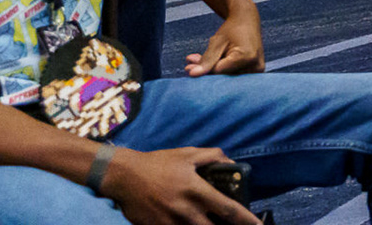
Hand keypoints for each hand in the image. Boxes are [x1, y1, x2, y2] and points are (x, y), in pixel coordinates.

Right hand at [98, 146, 259, 224]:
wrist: (124, 176)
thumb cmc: (158, 163)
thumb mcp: (187, 154)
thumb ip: (212, 157)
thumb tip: (232, 163)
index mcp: (197, 191)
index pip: (229, 210)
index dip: (247, 220)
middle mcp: (186, 211)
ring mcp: (171, 223)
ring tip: (211, 222)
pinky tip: (190, 223)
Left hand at [185, 11, 263, 76]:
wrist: (248, 20)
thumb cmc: (231, 29)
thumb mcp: (216, 42)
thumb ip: (205, 60)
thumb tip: (192, 74)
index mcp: (245, 57)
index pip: (219, 72)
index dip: (203, 70)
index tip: (188, 67)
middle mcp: (255, 66)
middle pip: (224, 77)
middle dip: (207, 71)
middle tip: (191, 63)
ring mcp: (257, 71)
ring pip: (228, 78)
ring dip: (214, 71)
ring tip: (200, 59)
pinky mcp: (256, 72)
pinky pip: (234, 76)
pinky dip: (222, 71)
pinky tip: (214, 62)